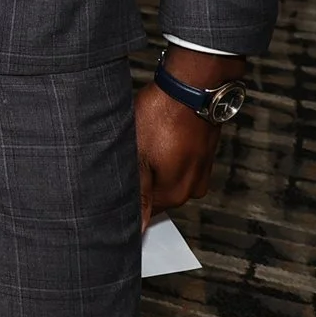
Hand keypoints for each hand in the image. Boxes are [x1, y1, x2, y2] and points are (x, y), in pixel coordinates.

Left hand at [134, 49, 240, 230]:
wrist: (192, 88)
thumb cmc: (161, 117)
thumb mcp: (138, 156)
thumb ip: (139, 195)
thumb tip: (139, 228)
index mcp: (175, 194)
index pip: (145, 212)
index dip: (126, 202)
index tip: (112, 194)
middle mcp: (192, 188)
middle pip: (156, 195)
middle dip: (139, 182)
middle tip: (122, 160)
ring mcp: (200, 171)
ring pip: (166, 177)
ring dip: (151, 167)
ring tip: (140, 146)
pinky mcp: (202, 154)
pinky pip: (178, 163)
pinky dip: (164, 156)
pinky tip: (154, 139)